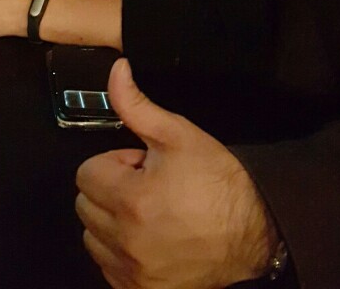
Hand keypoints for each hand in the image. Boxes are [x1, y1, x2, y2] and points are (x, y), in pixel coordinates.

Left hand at [76, 59, 275, 288]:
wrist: (254, 231)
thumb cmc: (217, 181)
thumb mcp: (178, 134)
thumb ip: (136, 104)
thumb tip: (116, 70)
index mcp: (131, 200)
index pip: (86, 174)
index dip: (115, 162)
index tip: (141, 165)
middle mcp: (125, 242)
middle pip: (85, 205)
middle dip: (111, 189)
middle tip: (148, 185)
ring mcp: (132, 272)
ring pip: (92, 237)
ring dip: (111, 221)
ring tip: (149, 211)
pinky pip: (107, 267)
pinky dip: (120, 251)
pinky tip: (149, 237)